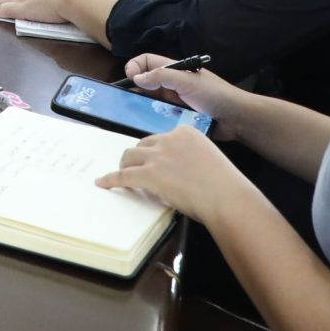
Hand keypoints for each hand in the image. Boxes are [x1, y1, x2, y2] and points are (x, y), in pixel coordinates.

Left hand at [95, 126, 259, 223]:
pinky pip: (123, 176)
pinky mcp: (149, 174)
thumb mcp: (208, 159)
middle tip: (136, 169)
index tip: (155, 161)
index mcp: (185, 132)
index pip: (161, 139)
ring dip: (124, 166)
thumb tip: (177, 170)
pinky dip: (110, 179)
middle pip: (142, 145)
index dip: (155, 152)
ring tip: (122, 175)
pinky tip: (102, 183)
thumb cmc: (225, 186)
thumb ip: (190, 157)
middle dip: (138, 157)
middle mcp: (169, 139)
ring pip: (129, 157)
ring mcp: (157, 156)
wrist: (227, 198)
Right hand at [120, 55, 252, 138]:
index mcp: (174, 71)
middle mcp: (172, 85)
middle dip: (136, 91)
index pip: (147, 62)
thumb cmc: (216, 95)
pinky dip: (154, 120)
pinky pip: (159, 118)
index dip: (135, 67)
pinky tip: (152, 124)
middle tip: (129, 100)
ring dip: (144, 107)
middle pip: (145, 84)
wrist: (238, 119)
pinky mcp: (177, 119)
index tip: (130, 78)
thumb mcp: (187, 81)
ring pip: (150, 103)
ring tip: (139, 113)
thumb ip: (161, 76)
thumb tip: (136, 78)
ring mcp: (174, 103)